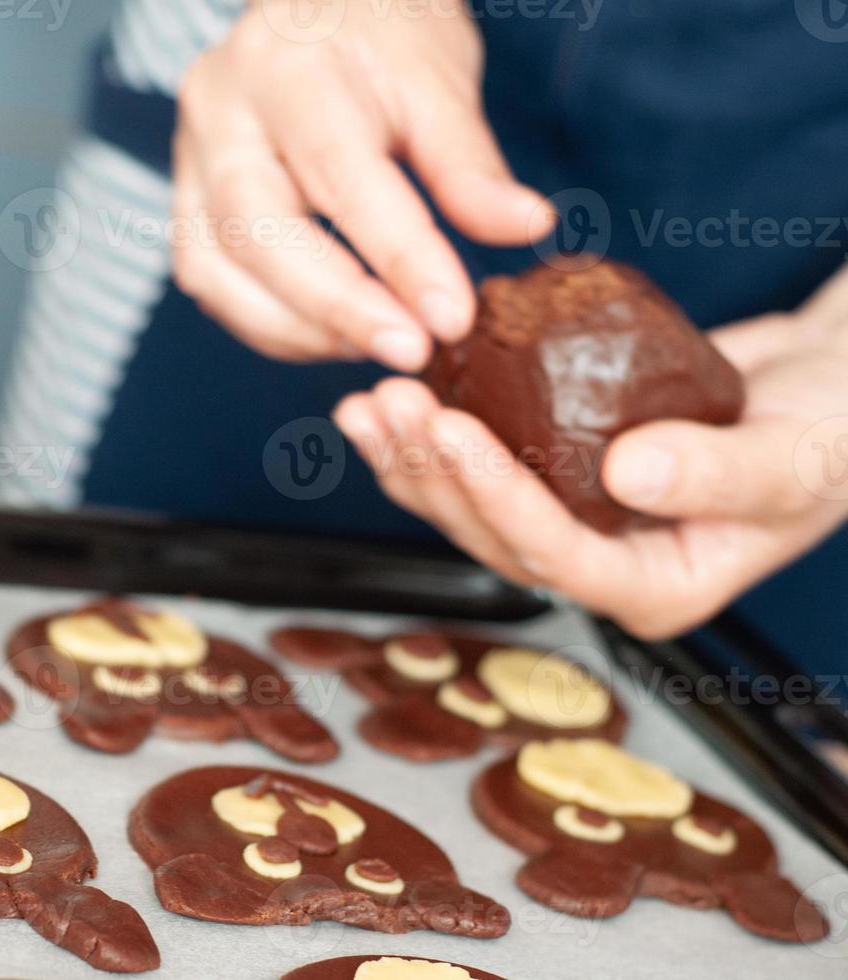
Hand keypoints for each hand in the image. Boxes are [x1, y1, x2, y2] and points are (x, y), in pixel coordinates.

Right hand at [171, 0, 552, 368]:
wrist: (317, 8)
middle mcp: (219, 112)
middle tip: (413, 352)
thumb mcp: (438, 79)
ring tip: (381, 344)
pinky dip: (272, 323)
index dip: (399, 256)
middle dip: (340, 309)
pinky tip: (333, 334)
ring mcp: (188, 160)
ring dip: (301, 329)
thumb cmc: (380, 39)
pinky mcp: (182, 202)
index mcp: (285, 66)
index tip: (451, 319)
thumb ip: (468, 162)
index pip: (340, 174)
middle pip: (259, 233)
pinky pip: (209, 281)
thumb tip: (525, 228)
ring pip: (217, 272)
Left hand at [334, 264, 847, 638]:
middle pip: (493, 533)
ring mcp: (575, 523)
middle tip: (390, 403)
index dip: (496, 495)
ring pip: (469, 506)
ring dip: (412, 457)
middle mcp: (603, 565)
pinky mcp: (556, 475)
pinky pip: (481, 464)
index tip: (451, 431)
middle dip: (434, 471)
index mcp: (657, 587)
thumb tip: (627, 471)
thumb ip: (720, 472)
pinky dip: (432, 434)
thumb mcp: (798, 456)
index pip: (556, 553)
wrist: (830, 389)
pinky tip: (390, 397)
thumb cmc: (836, 431)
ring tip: (366, 403)